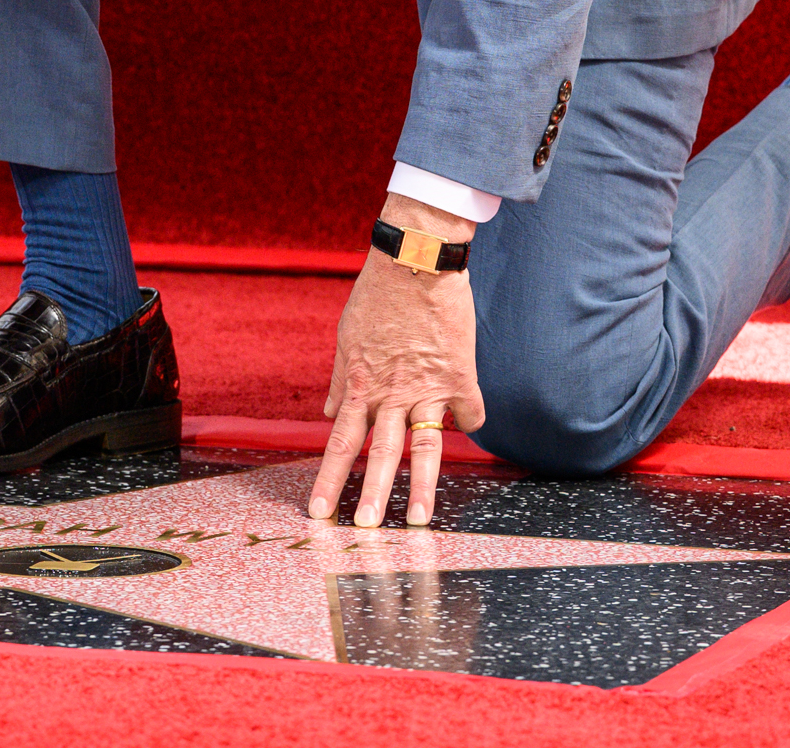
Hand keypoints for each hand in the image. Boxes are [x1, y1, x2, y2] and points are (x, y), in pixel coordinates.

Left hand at [312, 193, 484, 528]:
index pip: (339, 443)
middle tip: (367, 529)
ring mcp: (428, 388)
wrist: (417, 260)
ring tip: (421, 521)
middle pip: (380, 455)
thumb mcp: (347, 337)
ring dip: (423, 488)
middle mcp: (392, 394)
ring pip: (425, 448)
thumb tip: (333, 414)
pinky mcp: (461, 377)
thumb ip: (342, 381)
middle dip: (373, 496)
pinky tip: (468, 428)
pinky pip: (470, 414)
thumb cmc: (377, 295)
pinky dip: (470, 423)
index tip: (319, 511)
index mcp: (361, 385)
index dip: (329, 479)